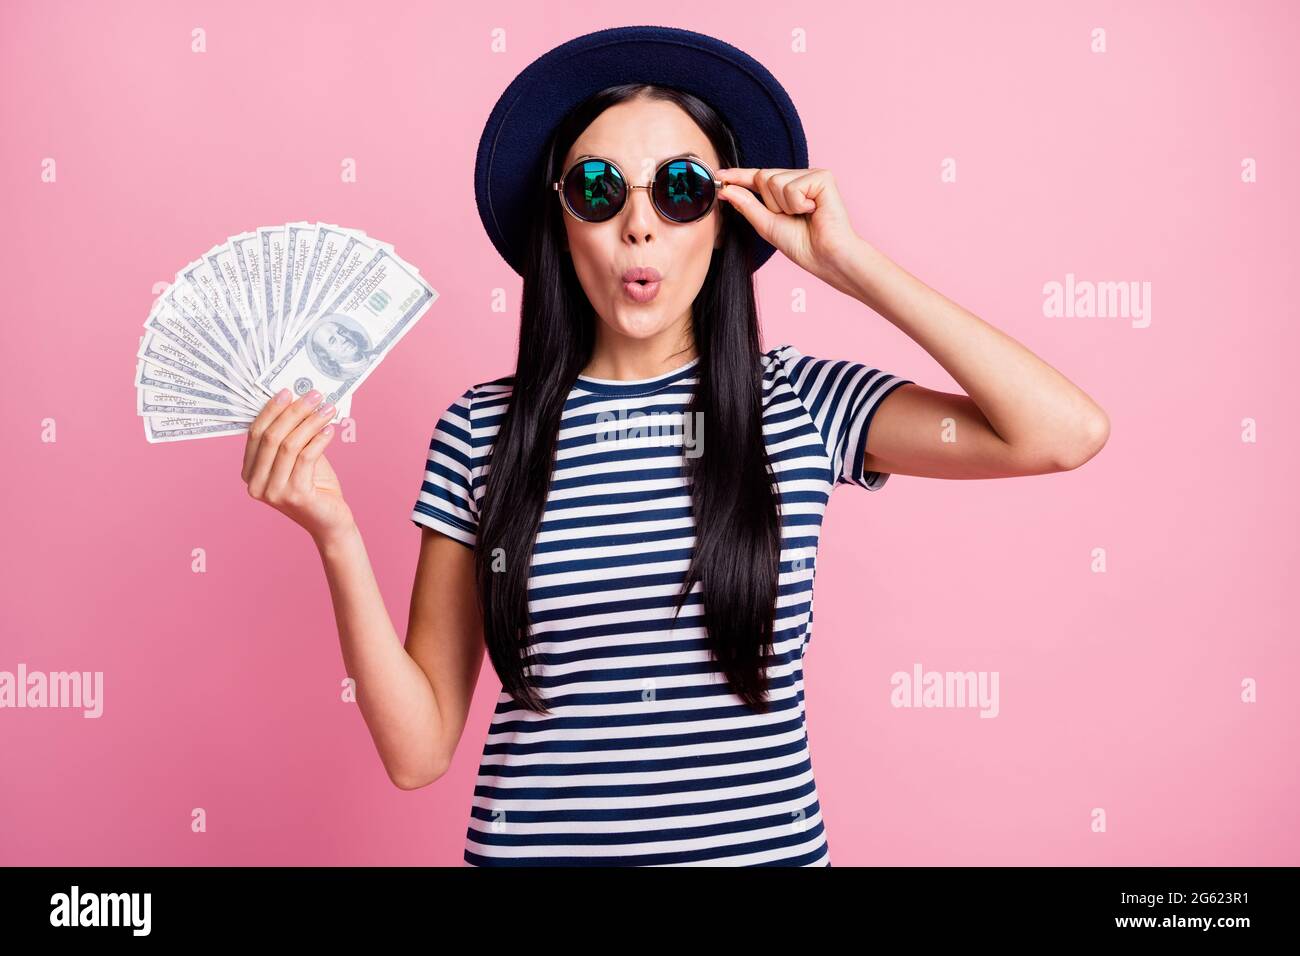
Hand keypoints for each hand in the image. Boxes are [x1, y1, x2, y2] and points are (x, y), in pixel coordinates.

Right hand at [242, 388, 353, 543]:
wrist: (330, 522)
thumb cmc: (315, 487)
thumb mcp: (298, 458)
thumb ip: (292, 435)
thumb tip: (298, 400)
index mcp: (249, 473)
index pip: (255, 434)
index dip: (271, 410)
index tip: (288, 391)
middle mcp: (256, 484)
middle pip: (271, 437)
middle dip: (293, 412)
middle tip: (313, 395)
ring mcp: (273, 492)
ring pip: (289, 445)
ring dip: (310, 422)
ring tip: (327, 409)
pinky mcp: (295, 496)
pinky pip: (306, 458)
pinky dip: (319, 440)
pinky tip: (330, 429)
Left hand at [717, 166, 863, 295]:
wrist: (826, 257)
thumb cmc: (801, 244)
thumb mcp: (766, 224)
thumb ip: (747, 205)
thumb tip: (726, 190)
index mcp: (786, 190)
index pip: (758, 179)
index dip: (739, 176)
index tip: (719, 175)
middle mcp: (799, 178)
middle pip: (763, 177)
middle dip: (770, 203)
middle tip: (792, 218)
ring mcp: (811, 175)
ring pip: (775, 181)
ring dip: (784, 206)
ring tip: (804, 216)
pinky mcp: (823, 177)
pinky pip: (791, 186)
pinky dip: (798, 204)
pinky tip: (813, 211)